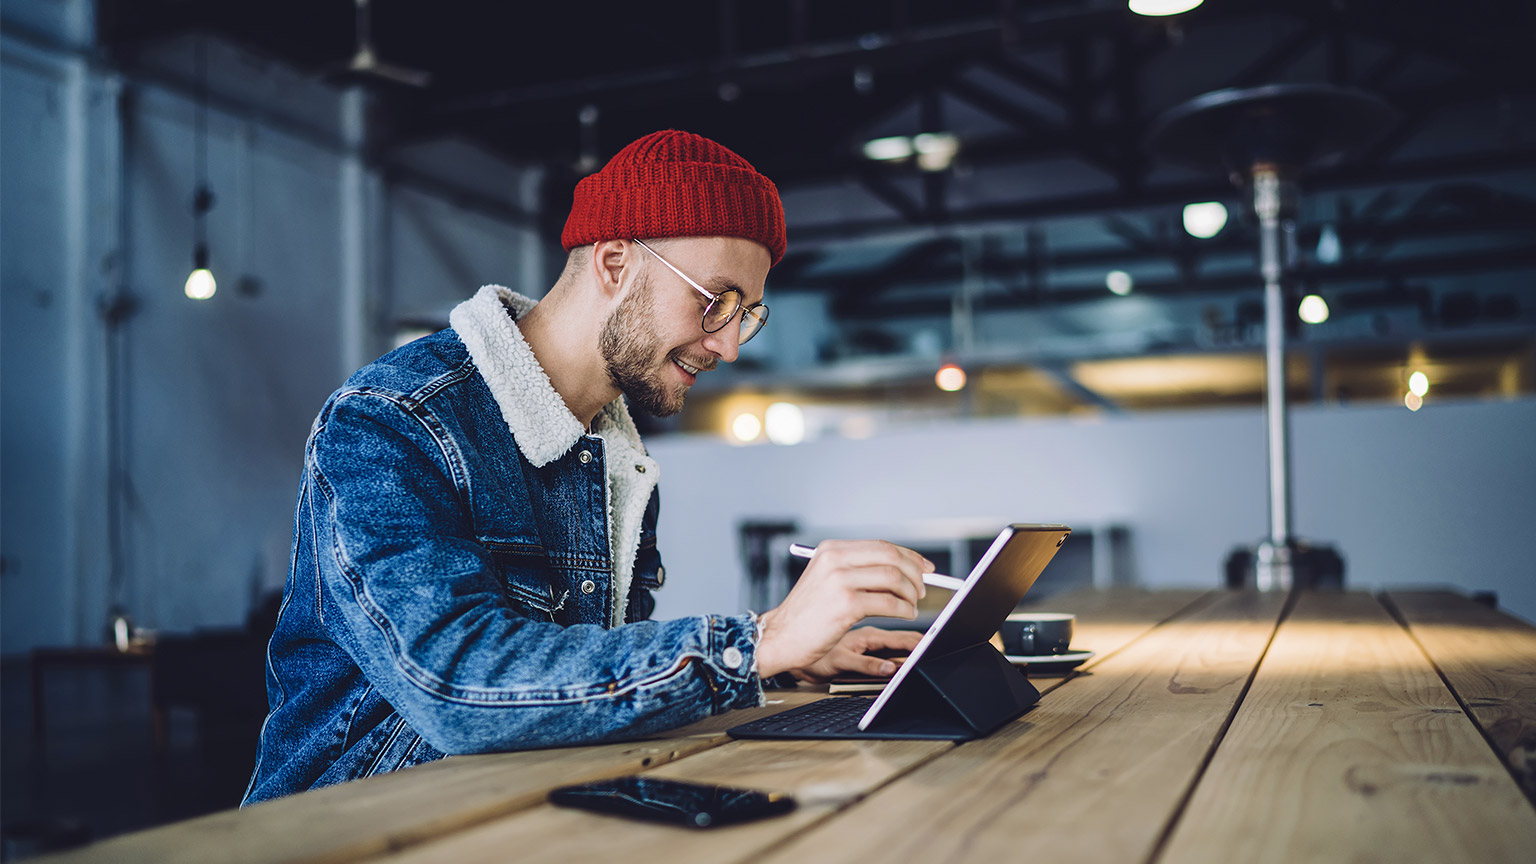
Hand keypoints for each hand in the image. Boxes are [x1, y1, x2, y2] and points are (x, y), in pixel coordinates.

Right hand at [755, 540, 931, 678]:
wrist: (780, 637)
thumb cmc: (805, 614)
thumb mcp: (825, 579)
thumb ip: (856, 569)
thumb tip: (900, 568)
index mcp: (831, 550)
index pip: (881, 546)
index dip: (909, 556)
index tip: (925, 567)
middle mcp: (835, 560)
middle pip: (891, 557)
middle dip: (914, 573)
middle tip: (922, 589)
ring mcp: (840, 581)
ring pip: (893, 578)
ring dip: (910, 594)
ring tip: (911, 605)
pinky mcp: (847, 604)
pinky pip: (889, 602)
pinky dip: (904, 609)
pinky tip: (904, 614)